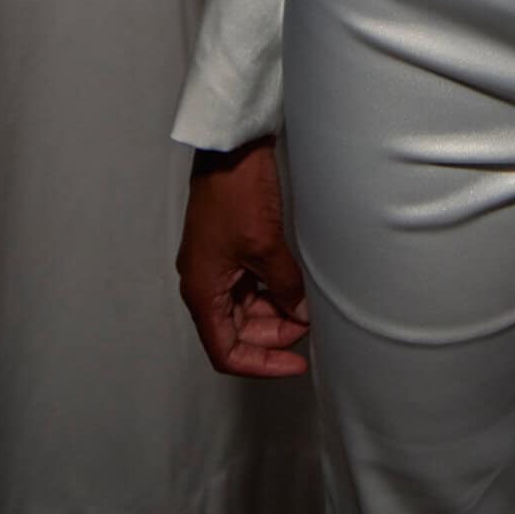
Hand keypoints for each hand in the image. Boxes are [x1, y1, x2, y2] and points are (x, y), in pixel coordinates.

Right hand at [175, 135, 310, 377]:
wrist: (230, 148)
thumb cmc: (237, 194)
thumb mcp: (266, 246)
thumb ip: (284, 286)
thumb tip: (301, 315)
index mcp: (204, 292)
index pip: (226, 351)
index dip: (261, 365)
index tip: (295, 365)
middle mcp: (205, 284)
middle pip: (237, 331)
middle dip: (273, 336)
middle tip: (310, 329)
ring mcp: (216, 265)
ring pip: (246, 308)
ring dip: (275, 313)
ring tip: (308, 309)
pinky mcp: (228, 248)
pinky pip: (249, 284)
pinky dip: (271, 291)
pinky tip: (295, 287)